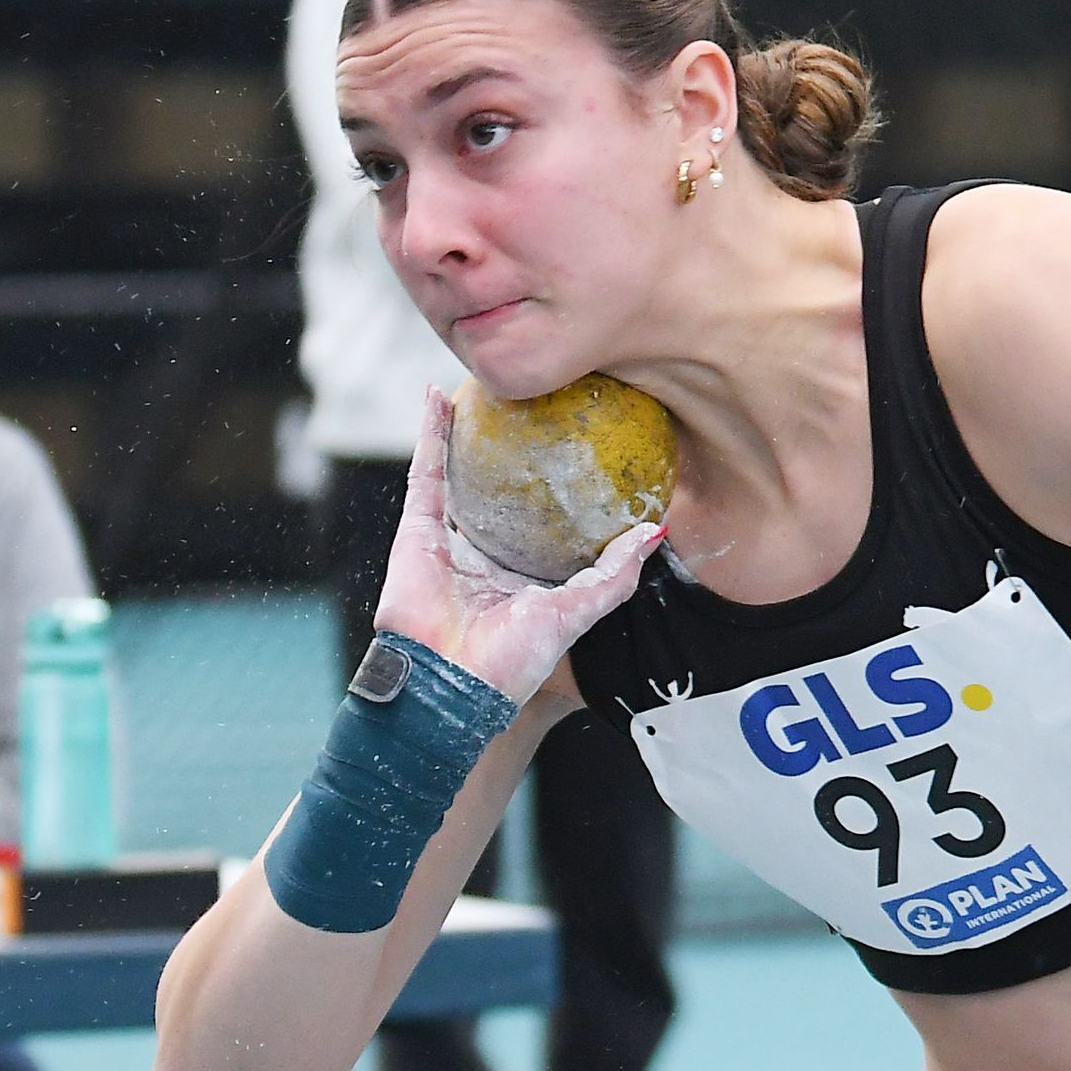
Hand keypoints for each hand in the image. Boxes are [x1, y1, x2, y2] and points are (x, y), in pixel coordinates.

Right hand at [374, 389, 664, 703]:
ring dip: (463, 428)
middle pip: (500, 489)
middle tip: (533, 403)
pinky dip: (429, 432)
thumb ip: (615, 574)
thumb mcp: (577, 613)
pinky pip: (425, 471)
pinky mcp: (415, 530)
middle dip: (510, 447)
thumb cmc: (513, 660)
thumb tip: (656, 530)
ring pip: (456, 471)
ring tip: (481, 385)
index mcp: (521, 576)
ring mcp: (447, 540)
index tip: (582, 441)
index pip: (543, 520)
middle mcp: (484, 554)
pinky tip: (439, 395)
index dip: (558, 484)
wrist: (448, 685)